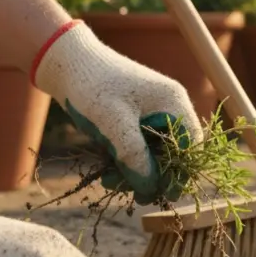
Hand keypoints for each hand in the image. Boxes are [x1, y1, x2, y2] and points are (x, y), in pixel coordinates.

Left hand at [32, 20, 202, 204]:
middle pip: (174, 153)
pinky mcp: (135, 118)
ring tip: (109, 182)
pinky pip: (140, 147)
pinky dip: (127, 161)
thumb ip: (135, 156)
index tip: (162, 194)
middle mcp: (168, 107)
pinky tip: (108, 171)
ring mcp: (152, 113)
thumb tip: (152, 189)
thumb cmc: (91, 85)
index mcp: (173, 103)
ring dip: (136, 172)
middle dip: (154, 175)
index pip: (192, 146)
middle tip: (132, 194)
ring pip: (155, 153)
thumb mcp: (114, 123)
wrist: (64, 62)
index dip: (180, 172)